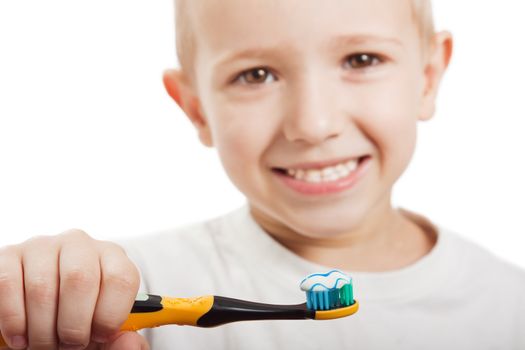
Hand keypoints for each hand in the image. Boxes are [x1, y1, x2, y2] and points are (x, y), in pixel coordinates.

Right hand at [0, 229, 145, 349]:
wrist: (45, 312)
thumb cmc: (78, 318)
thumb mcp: (102, 331)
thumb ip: (120, 340)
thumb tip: (130, 341)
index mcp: (111, 257)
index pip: (121, 277)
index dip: (110, 315)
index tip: (100, 335)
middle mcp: (79, 244)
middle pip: (81, 279)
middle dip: (74, 325)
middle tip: (70, 344)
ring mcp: (43, 246)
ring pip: (42, 288)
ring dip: (42, 329)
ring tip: (45, 342)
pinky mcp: (9, 255)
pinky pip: (9, 285)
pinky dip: (14, 321)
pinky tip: (21, 337)